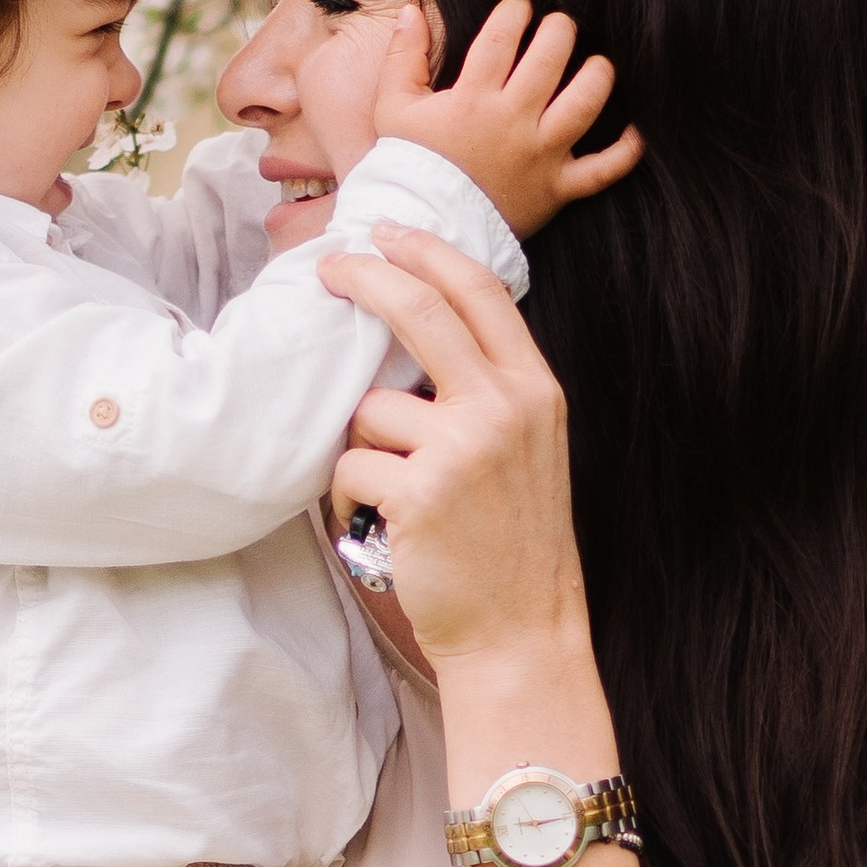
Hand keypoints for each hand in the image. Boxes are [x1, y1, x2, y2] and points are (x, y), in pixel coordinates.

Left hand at [320, 226, 593, 675]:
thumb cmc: (512, 545)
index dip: (427, 252)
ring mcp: (462, 449)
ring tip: (391, 496)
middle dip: (365, 277)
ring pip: (369, 408)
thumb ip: (487, 391)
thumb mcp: (527, 451)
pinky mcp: (418, 492)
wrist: (520, 633)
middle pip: (420, 309)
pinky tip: (379, 528)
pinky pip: (349, 466)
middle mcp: (504, 409)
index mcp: (534, 391)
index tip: (387, 233)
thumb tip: (412, 334)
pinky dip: (348, 498)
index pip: (479, 291)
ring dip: (362, 449)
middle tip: (332, 268)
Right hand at [373, 0, 642, 240]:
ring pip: (584, 105)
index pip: (502, 37)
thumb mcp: (393, 108)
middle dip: (560, 31)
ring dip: (598, 75)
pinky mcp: (557, 189)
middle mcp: (512, 123)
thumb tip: (411, 10)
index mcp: (472, 100)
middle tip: (560, 27)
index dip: (515, 11)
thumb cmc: (410, 166)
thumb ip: (403, 56)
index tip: (519, 7)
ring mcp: (539, 157)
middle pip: (551, 59)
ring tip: (597, 64)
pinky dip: (625, 151)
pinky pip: (603, 170)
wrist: (425, 230)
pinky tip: (636, 130)